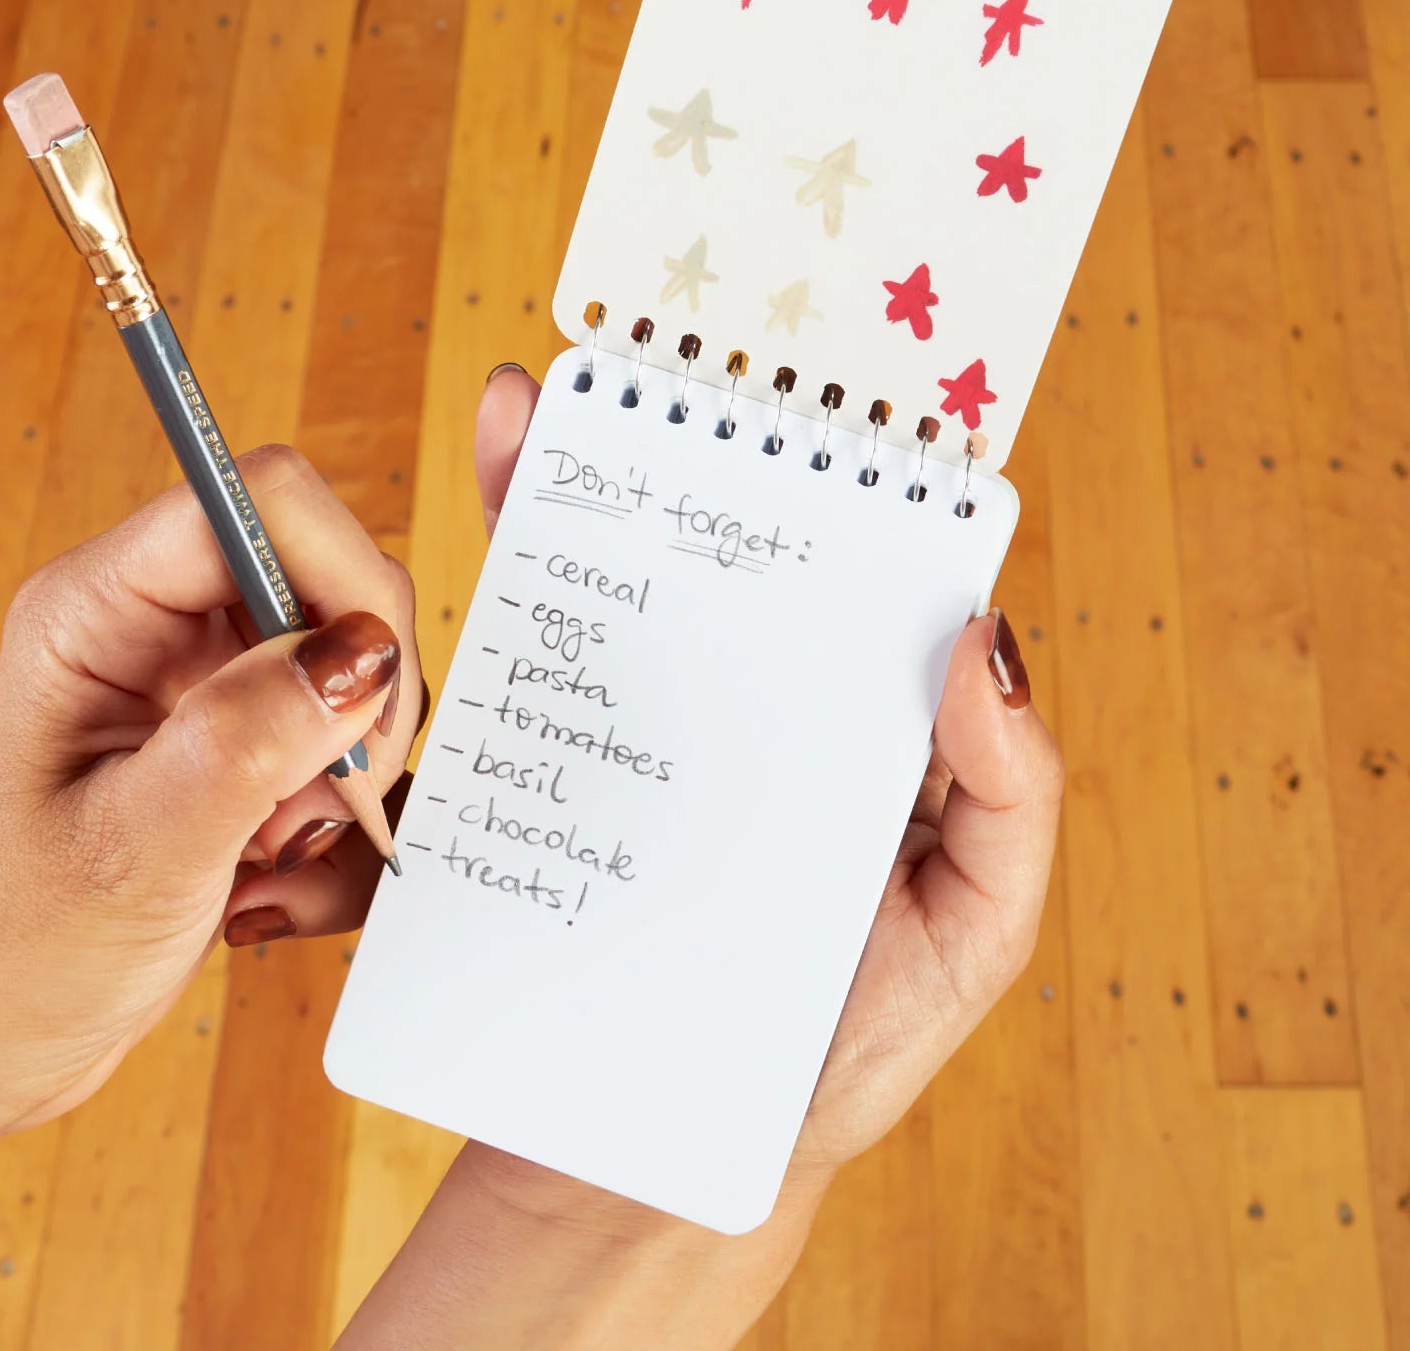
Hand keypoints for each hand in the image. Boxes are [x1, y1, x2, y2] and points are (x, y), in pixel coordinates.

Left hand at [0, 444, 422, 1140]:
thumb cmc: (12, 956)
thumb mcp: (133, 853)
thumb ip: (246, 742)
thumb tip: (362, 648)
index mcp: (99, 611)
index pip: (260, 504)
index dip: (339, 577)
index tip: (367, 692)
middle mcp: (162, 626)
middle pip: (333, 579)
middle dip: (360, 698)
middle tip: (324, 801)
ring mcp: (213, 683)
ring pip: (361, 670)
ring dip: (353, 777)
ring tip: (277, 859)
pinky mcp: (251, 740)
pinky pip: (355, 747)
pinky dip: (348, 825)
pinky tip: (281, 886)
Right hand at [471, 366, 1062, 1187]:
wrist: (666, 1156)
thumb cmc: (843, 1048)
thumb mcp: (977, 934)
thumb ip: (1015, 798)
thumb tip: (974, 642)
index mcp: (871, 720)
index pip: (876, 573)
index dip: (866, 481)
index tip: (838, 406)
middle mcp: (770, 696)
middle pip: (752, 542)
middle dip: (720, 444)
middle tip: (695, 368)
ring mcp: (669, 717)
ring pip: (645, 563)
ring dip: (608, 463)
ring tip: (582, 388)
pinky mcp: (577, 750)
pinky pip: (550, 632)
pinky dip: (523, 538)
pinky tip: (510, 458)